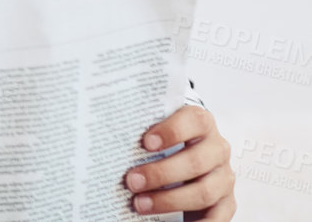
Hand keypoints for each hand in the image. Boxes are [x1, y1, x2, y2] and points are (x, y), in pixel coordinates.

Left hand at [126, 105, 234, 219]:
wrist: (187, 152)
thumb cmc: (164, 139)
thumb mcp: (156, 129)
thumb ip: (142, 132)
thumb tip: (105, 139)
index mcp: (201, 123)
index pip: (194, 121)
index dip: (171, 131)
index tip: (145, 143)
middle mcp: (217, 149)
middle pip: (195, 162)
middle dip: (160, 174)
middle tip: (131, 181)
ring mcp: (223, 177)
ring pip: (203, 192)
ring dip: (169, 201)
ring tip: (140, 204)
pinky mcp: (227, 202)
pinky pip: (218, 218)